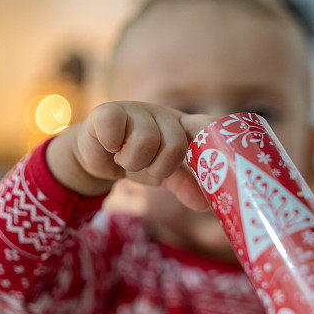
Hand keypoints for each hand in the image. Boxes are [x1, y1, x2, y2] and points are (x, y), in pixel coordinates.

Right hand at [47, 102, 212, 209]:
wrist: (96, 155)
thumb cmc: (138, 160)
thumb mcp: (164, 173)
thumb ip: (186, 184)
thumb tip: (206, 204)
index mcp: (182, 127)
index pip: (206, 125)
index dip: (213, 136)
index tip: (217, 156)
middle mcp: (163, 114)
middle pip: (176, 144)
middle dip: (159, 167)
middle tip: (145, 167)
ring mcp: (136, 110)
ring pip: (146, 141)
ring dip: (132, 161)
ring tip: (125, 158)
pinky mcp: (108, 111)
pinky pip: (115, 133)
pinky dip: (111, 147)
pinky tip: (109, 146)